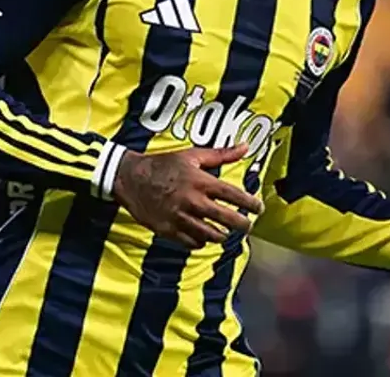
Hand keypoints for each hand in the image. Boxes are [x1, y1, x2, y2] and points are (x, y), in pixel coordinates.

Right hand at [113, 144, 264, 248]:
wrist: (130, 178)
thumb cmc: (163, 164)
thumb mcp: (192, 155)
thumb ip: (221, 154)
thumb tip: (245, 147)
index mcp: (201, 182)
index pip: (234, 195)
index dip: (251, 203)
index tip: (259, 208)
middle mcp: (193, 201)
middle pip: (226, 219)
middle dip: (242, 225)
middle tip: (248, 226)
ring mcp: (180, 218)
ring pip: (211, 235)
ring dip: (222, 235)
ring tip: (226, 232)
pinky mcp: (168, 230)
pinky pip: (192, 243)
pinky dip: (202, 242)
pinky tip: (204, 236)